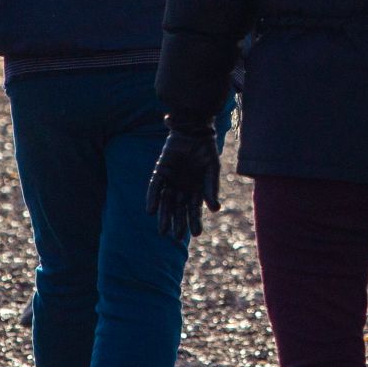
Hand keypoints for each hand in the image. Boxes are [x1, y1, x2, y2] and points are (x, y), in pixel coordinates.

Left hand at [147, 122, 220, 241]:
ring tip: (163, 231)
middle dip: (178, 223)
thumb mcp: (212, 169)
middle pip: (179, 209)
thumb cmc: (206, 150)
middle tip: (176, 237)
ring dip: (164, 216)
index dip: (194, 221)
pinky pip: (155, 187)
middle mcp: (182, 188)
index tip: (196, 234)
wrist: (194, 129)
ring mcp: (170, 181)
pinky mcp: (160, 171)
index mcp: (196, 190)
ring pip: (166, 202)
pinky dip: (153, 198)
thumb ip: (212, 188)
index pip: (194, 210)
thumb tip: (215, 209)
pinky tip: (151, 210)